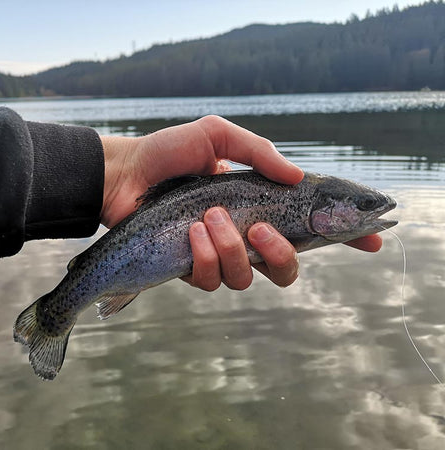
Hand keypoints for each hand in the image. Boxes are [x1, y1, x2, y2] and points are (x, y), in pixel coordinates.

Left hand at [100, 115, 380, 289]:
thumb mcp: (217, 137)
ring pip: (247, 279)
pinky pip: (211, 280)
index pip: (308, 228)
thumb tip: (297, 176)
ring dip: (232, 250)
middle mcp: (242, 236)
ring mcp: (217, 256)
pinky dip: (205, 256)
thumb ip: (258, 152)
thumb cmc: (170, 153)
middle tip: (260, 230)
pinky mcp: (190, 269)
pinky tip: (189, 232)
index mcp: (257, 206)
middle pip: (285, 270)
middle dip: (281, 256)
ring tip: (207, 218)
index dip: (343, 239)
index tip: (373, 240)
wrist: (125, 173)